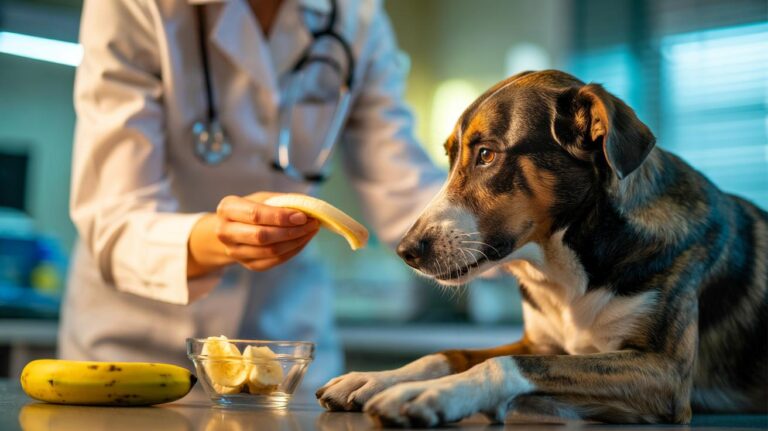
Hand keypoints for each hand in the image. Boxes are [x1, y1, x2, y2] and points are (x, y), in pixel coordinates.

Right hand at [188, 192, 319, 276]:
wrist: (233, 230)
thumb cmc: (252, 209)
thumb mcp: (263, 198)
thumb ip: (284, 200)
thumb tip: (309, 206)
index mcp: (228, 209)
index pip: (256, 215)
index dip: (281, 217)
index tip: (303, 216)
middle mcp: (226, 232)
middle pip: (262, 236)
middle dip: (291, 231)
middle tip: (312, 224)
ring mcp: (235, 252)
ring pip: (270, 251)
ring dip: (296, 241)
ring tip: (311, 230)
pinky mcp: (248, 264)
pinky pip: (274, 261)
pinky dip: (293, 250)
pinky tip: (303, 240)